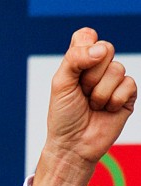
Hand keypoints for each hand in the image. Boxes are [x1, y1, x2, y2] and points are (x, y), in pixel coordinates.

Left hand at [32, 28, 136, 185]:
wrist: (73, 146)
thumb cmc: (63, 117)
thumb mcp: (60, 85)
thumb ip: (74, 59)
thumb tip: (100, 50)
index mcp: (80, 62)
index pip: (87, 36)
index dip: (83, 49)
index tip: (75, 70)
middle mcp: (98, 68)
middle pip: (105, 49)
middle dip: (90, 76)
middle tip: (82, 94)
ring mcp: (114, 81)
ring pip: (117, 69)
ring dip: (100, 93)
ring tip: (92, 106)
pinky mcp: (127, 95)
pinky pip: (128, 84)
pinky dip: (113, 101)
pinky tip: (105, 111)